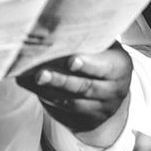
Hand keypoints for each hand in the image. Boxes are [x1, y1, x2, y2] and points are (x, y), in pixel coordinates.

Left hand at [16, 43, 132, 132]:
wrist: (109, 91)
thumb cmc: (102, 58)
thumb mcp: (105, 47)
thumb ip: (90, 40)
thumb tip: (59, 28)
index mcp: (120, 68)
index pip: (105, 67)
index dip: (88, 65)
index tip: (70, 61)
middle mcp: (114, 91)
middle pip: (85, 87)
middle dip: (61, 80)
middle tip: (40, 73)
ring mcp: (100, 110)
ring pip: (71, 103)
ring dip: (48, 91)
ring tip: (29, 80)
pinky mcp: (84, 122)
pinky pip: (63, 112)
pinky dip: (45, 99)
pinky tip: (30, 86)